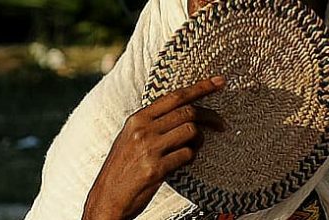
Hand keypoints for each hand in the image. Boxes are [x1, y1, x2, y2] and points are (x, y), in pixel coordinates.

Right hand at [82, 76, 225, 219]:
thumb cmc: (122, 168)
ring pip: (191, 131)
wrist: (107, 198)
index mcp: (138, 119)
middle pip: (187, 112)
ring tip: (195, 148)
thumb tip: (184, 114)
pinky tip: (184, 162)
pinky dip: (191, 157)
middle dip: (210, 116)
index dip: (200, 87)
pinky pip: (187, 155)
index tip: (219, 82)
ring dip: (200, 140)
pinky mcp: (156, 168)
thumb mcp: (130, 138)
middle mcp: (143, 130)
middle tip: (222, 123)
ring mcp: (149, 148)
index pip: (175, 96)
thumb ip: (152, 124)